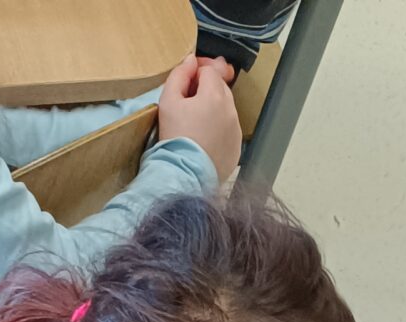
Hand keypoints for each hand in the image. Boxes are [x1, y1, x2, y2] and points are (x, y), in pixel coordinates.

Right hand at [157, 53, 240, 181]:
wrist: (185, 176)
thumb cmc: (175, 138)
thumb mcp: (168, 101)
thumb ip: (179, 75)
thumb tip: (190, 61)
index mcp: (215, 95)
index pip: (209, 70)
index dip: (195, 73)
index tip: (185, 83)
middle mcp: (230, 110)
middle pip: (220, 87)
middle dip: (205, 90)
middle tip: (187, 103)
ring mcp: (236, 130)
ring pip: (225, 108)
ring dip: (213, 109)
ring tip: (195, 123)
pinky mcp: (236, 147)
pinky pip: (229, 129)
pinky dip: (219, 128)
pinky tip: (204, 138)